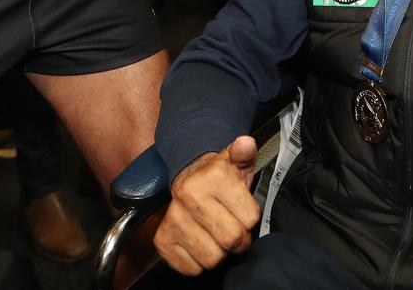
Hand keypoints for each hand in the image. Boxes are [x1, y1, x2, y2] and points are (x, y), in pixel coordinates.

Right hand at [154, 136, 260, 275]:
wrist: (188, 176)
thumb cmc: (218, 175)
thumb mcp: (236, 159)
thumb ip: (245, 152)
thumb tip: (246, 144)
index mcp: (212, 177)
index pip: (250, 219)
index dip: (250, 218)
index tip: (242, 211)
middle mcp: (189, 196)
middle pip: (231, 240)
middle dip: (237, 238)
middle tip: (232, 226)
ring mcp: (174, 219)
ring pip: (213, 258)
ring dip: (218, 250)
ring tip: (215, 232)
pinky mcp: (163, 240)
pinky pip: (192, 268)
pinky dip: (199, 261)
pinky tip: (200, 240)